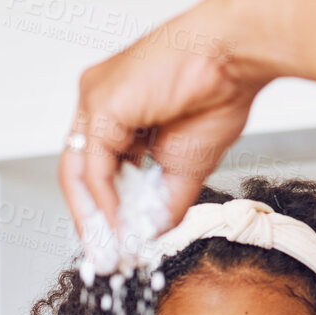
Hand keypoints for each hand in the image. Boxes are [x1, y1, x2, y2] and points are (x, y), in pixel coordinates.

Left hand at [60, 0, 273, 237]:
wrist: (237, 55)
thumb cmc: (218, 92)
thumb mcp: (185, 166)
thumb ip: (163, 203)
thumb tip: (150, 237)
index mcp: (113, 109)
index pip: (93, 167)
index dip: (101, 210)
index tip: (112, 245)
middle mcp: (96, 101)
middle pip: (78, 172)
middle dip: (91, 222)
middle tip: (104, 258)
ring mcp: (94, 99)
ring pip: (78, 171)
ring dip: (94, 218)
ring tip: (111, 250)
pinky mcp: (101, 103)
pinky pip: (95, 165)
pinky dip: (106, 201)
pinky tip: (121, 225)